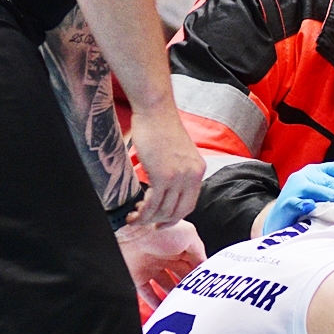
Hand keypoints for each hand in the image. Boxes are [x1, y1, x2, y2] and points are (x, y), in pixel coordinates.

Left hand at [117, 219, 205, 309]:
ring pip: (167, 286)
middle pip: (182, 277)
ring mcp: (152, 267)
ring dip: (175, 296)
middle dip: (190, 287)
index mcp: (179, 246)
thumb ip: (199, 250)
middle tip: (198, 297)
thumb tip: (205, 264)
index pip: (194, 264)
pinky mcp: (138, 276)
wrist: (130, 233)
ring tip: (184, 305)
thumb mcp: (188, 234)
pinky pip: (148, 292)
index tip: (208, 286)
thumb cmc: (157, 229)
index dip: (201, 275)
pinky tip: (164, 308)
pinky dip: (155, 302)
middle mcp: (166, 257)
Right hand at [127, 108, 203, 225]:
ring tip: (135, 218)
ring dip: (148, 219)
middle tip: (146, 224)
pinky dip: (144, 211)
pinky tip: (135, 212)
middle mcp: (192, 175)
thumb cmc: (160, 126)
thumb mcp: (177, 152)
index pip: (190, 204)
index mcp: (198, 170)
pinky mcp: (163, 175)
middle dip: (161, 222)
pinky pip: (154, 202)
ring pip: (165, 209)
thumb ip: (175, 171)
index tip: (162, 223)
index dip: (175, 217)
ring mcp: (179, 177)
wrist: (155, 110)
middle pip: (178, 211)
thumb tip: (161, 188)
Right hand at [261, 161, 333, 234]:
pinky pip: (297, 203)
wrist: (280, 220)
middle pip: (328, 180)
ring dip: (331, 195)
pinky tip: (312, 206)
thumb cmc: (306, 207)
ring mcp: (294, 189)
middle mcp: (305, 176)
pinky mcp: (286, 203)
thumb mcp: (323, 195)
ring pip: (315, 189)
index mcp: (316, 171)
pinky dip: (304, 204)